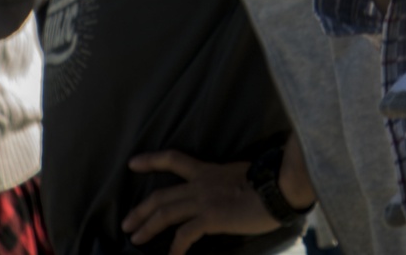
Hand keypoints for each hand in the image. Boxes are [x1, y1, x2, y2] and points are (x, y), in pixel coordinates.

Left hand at [121, 150, 275, 252]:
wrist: (279, 187)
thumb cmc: (268, 183)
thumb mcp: (241, 176)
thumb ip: (226, 183)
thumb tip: (225, 193)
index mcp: (208, 170)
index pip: (174, 160)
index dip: (151, 160)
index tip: (133, 163)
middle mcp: (202, 182)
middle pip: (162, 195)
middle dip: (141, 210)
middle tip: (126, 222)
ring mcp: (205, 199)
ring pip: (166, 212)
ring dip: (147, 227)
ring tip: (135, 239)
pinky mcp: (211, 216)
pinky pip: (185, 235)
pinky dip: (175, 249)